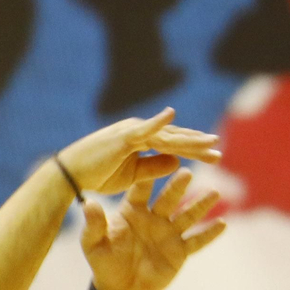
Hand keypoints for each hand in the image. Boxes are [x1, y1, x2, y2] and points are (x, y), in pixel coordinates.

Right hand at [58, 107, 221, 194]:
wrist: (70, 174)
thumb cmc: (97, 175)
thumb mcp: (133, 175)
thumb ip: (154, 167)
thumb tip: (178, 162)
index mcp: (141, 140)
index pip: (173, 144)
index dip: (194, 149)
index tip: (214, 156)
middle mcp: (139, 131)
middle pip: (175, 137)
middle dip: (198, 145)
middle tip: (219, 150)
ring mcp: (132, 131)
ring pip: (166, 135)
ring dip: (188, 139)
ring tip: (210, 142)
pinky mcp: (123, 136)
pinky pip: (144, 129)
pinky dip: (157, 121)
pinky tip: (171, 115)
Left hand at [81, 170, 223, 289]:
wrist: (120, 289)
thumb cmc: (104, 263)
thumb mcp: (94, 244)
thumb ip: (94, 224)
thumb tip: (87, 203)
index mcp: (133, 210)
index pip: (142, 189)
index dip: (148, 176)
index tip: (155, 160)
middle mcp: (154, 217)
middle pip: (169, 198)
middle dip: (178, 186)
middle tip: (187, 172)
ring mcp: (169, 233)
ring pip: (188, 215)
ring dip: (201, 205)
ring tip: (214, 193)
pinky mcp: (180, 251)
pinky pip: (197, 241)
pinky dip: (209, 234)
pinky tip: (223, 224)